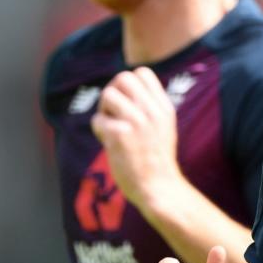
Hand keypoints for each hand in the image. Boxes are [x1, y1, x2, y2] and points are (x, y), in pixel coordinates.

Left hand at [91, 67, 180, 207]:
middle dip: (111, 92)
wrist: (158, 188)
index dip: (127, 83)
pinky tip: (108, 142)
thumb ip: (148, 108)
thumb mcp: (162, 127)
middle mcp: (152, 111)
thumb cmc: (156, 161)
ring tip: (110, 127)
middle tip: (112, 112)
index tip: (125, 102)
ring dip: (103, 111)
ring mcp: (137, 122)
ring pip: (108, 95)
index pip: (142, 73)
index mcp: (164, 107)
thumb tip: (121, 91)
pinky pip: (98, 120)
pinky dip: (99, 130)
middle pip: (123, 78)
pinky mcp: (120, 136)